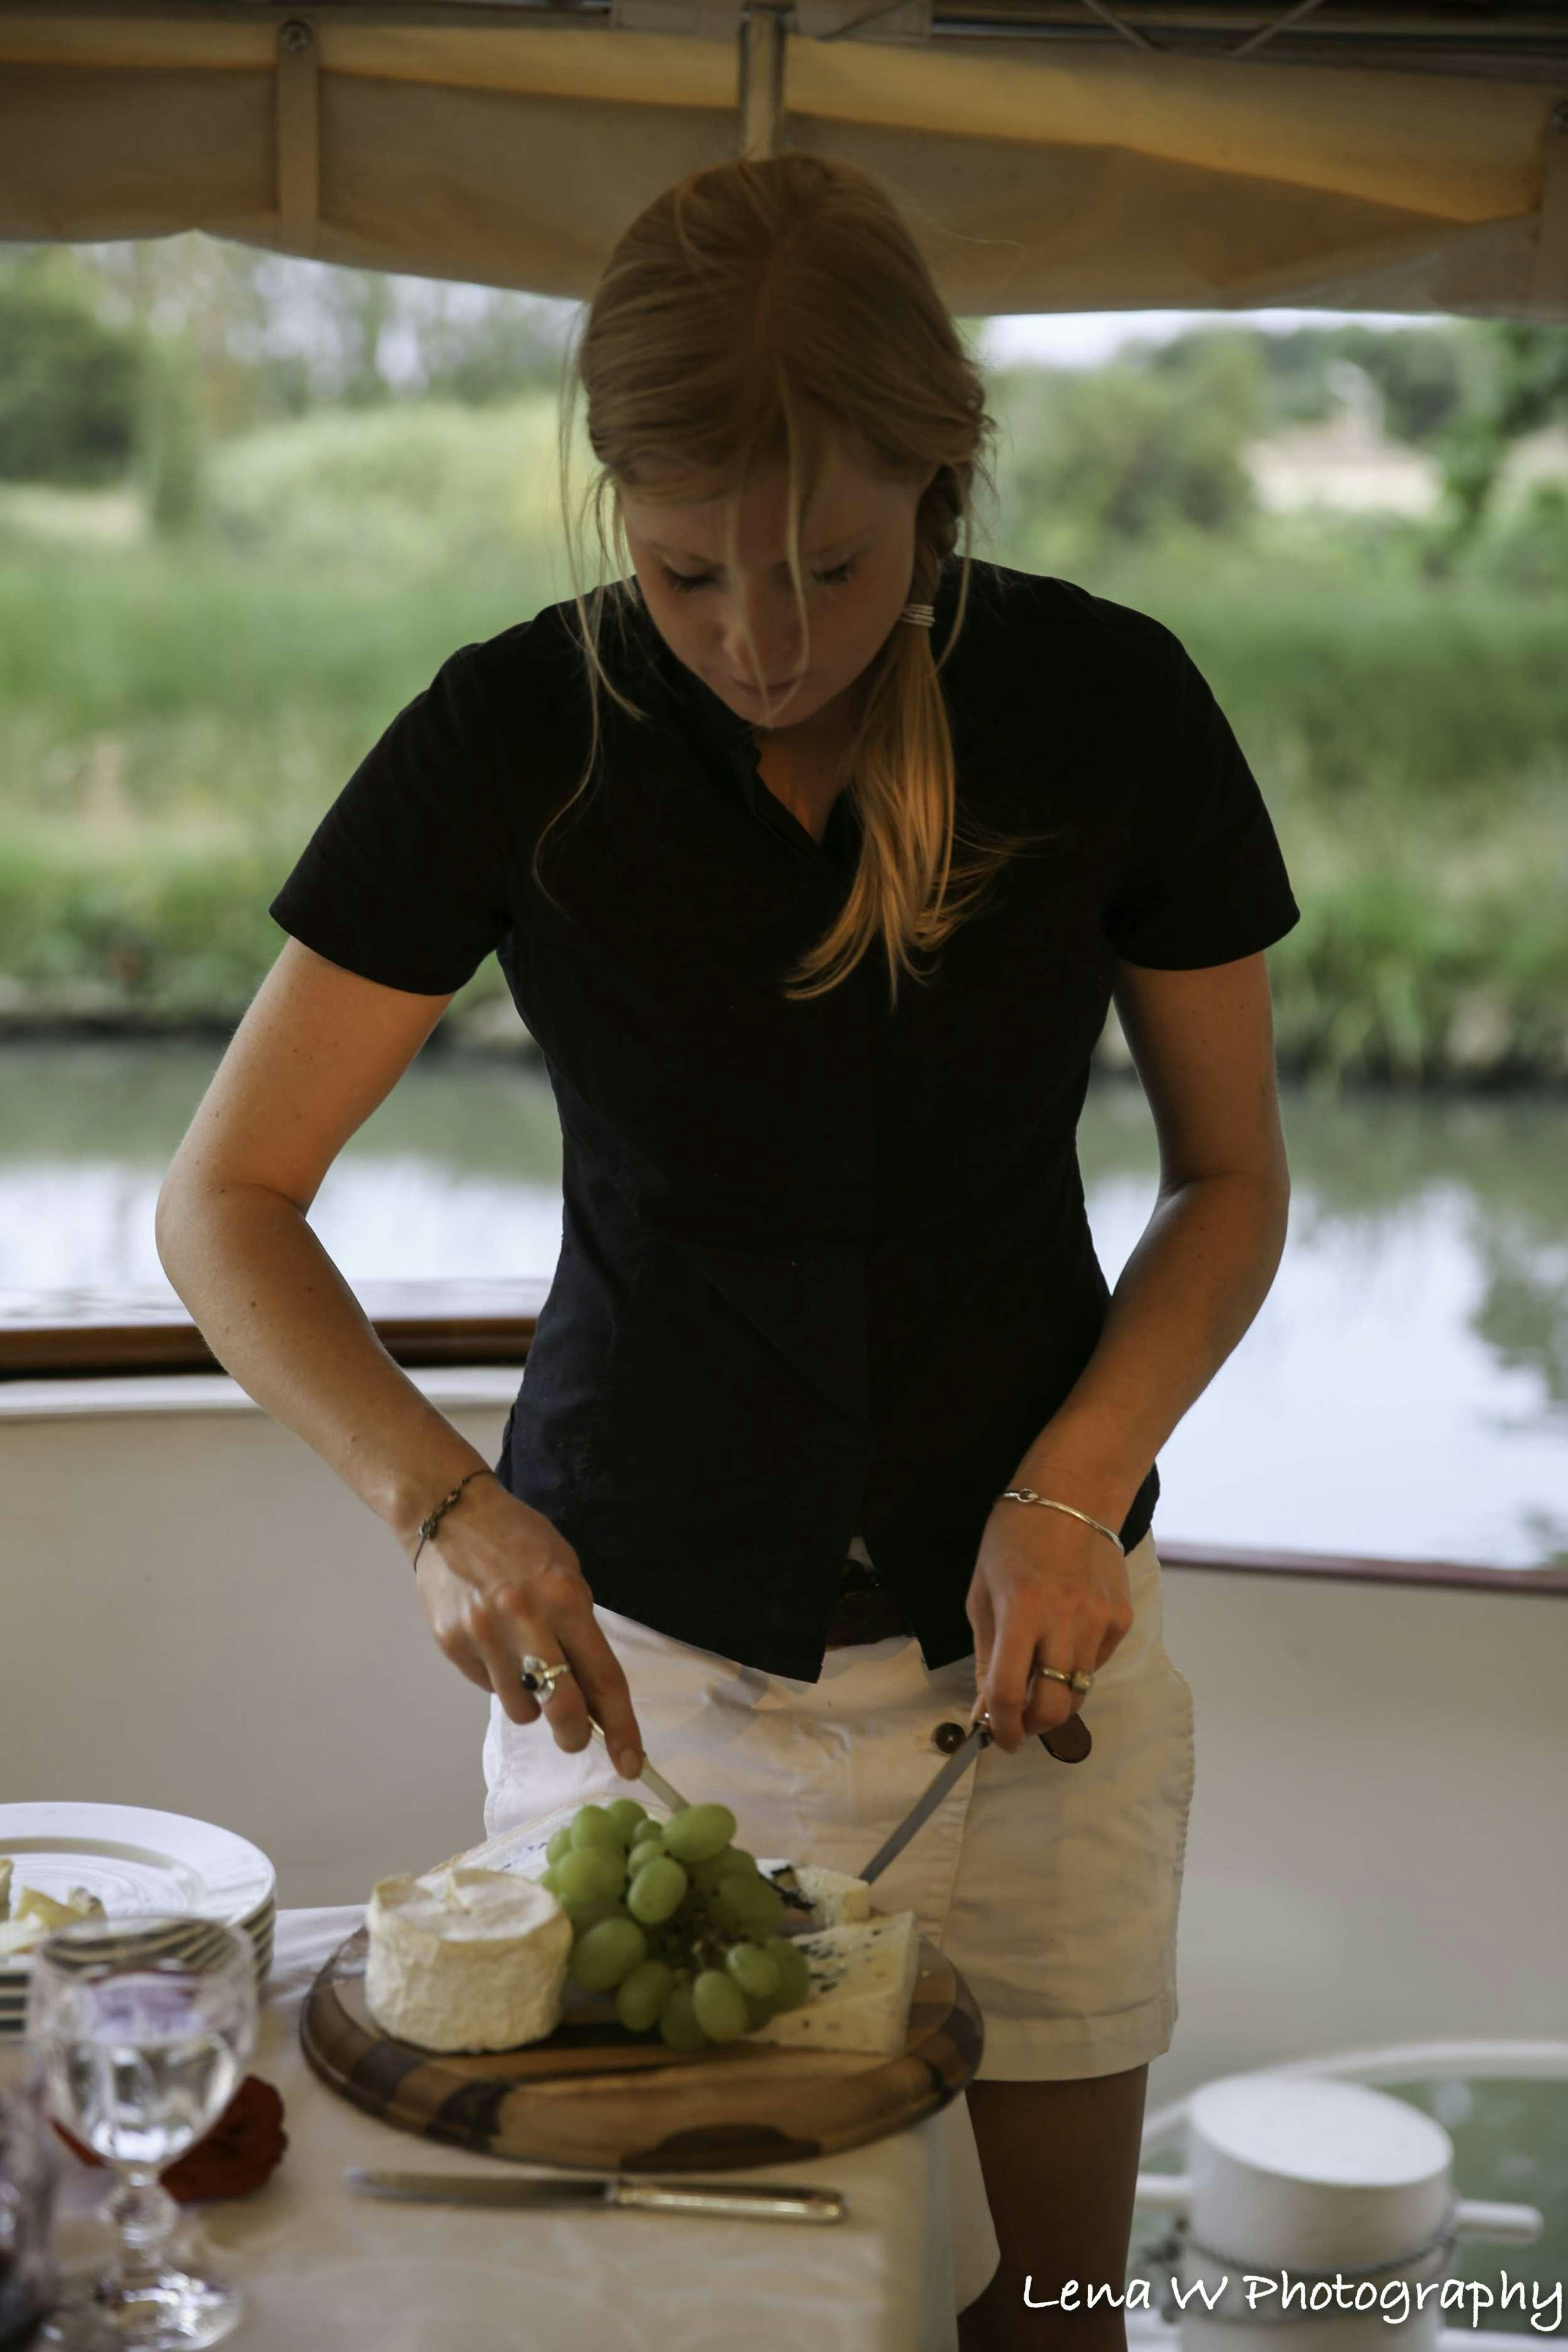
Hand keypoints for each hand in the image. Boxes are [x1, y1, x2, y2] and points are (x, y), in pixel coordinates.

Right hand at [408, 1477, 644, 1778]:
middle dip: (576, 1734)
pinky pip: (487, 1686)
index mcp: (565, 1598)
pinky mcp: (453, 1644)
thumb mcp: (565, 1572)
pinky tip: (494, 1643)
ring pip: (522, 1709)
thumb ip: (580, 1630)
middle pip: (564, 1706)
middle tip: (578, 1736)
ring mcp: (485, 1635)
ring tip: (526, 1664)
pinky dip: (500, 1678)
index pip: (603, 1677)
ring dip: (533, 1703)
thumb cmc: (519, 1541)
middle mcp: (526, 1619)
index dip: (623, 1727)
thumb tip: (595, 1695)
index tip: (632, 1764)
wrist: (450, 1514)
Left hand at [966, 1498, 1133, 1751]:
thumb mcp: (982, 1592)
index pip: (1011, 1692)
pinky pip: (1097, 1663)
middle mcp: (1065, 1622)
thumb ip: (986, 1654)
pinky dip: (1077, 1666)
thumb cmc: (1014, 1538)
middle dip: (1034, 1726)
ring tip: (1039, 1675)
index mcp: (1022, 1613)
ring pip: (1081, 1691)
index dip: (1002, 1727)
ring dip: (1056, 1697)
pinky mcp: (1121, 1619)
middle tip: (1019, 1721)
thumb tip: (986, 1708)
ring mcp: (1100, 1622)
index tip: (997, 1738)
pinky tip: (1064, 1636)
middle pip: (1057, 1707)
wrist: (1071, 1496)